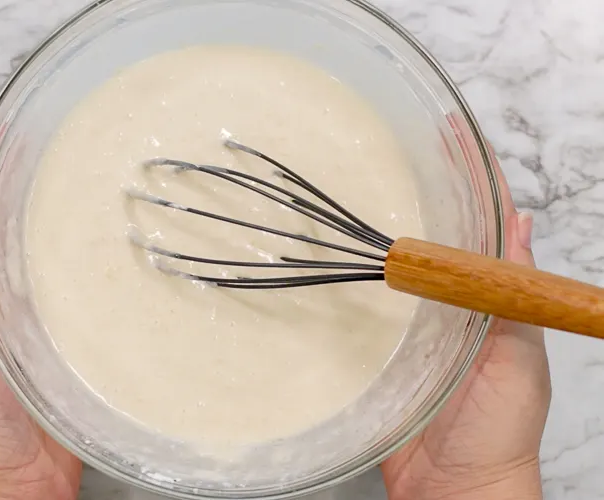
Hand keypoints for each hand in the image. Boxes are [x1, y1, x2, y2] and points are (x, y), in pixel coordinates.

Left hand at [0, 178, 82, 499]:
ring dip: (74, 251)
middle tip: (65, 177)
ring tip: (98, 211)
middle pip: (22, 256)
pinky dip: (102, 294)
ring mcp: (45, 337)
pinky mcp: (76, 358)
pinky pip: (90, 318)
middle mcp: (8, 317)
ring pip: (60, 282)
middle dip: (38, 217)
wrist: (13, 494)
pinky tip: (120, 272)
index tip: (4, 162)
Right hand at [381, 147, 551, 499]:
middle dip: (418, 192)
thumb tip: (520, 222)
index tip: (449, 134)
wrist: (454, 491)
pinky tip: (327, 258)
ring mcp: (411, 327)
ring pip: (394, 267)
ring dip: (378, 230)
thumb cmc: (498, 430)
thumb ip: (516, 295)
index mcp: (488, 301)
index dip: (470, 179)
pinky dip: (347, 280)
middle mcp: (448, 305)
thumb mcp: (518, 358)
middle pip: (432, 237)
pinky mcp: (378, 352)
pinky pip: (362, 309)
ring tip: (352, 189)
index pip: (481, 226)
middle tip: (388, 151)